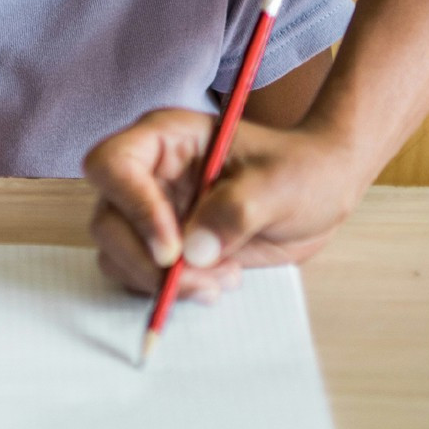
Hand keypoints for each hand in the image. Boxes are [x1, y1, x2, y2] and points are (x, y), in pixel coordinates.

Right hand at [85, 109, 365, 297]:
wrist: (321, 191)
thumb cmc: (304, 170)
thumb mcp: (281, 184)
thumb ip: (237, 210)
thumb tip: (194, 252)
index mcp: (169, 137)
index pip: (113, 164)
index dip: (133, 208)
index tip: (173, 249)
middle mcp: (151, 172)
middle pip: (108, 218)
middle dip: (146, 261)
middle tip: (200, 280)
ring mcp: (154, 210)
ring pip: (116, 253)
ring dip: (159, 282)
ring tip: (219, 279)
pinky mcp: (165, 244)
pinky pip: (140, 275)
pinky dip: (170, 291)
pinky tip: (218, 280)